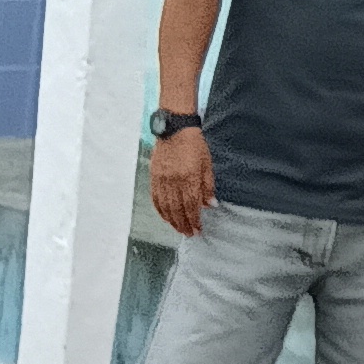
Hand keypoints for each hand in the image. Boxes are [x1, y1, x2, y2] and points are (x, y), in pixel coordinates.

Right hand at [148, 124, 213, 238]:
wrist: (174, 129)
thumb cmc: (195, 145)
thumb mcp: (207, 164)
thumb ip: (208, 186)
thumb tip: (210, 205)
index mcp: (188, 178)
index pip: (191, 205)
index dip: (194, 220)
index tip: (199, 229)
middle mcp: (173, 181)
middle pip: (177, 209)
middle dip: (184, 224)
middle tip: (190, 234)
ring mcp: (161, 179)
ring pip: (165, 206)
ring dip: (172, 220)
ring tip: (179, 229)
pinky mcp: (153, 177)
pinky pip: (155, 198)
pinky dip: (160, 210)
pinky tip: (166, 217)